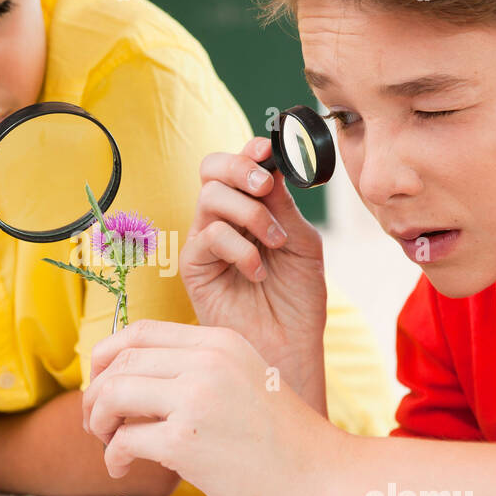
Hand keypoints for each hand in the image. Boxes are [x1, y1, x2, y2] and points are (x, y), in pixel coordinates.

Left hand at [82, 319, 335, 495]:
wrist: (321, 479)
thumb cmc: (283, 441)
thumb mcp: (244, 380)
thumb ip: (195, 371)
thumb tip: (129, 382)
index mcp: (220, 340)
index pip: (140, 332)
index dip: (107, 357)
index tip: (102, 384)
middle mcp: (206, 360)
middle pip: (119, 362)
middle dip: (97, 393)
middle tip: (99, 423)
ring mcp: (195, 398)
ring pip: (112, 394)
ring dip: (98, 421)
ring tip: (108, 443)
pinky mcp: (185, 440)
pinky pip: (123, 440)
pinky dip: (113, 456)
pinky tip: (122, 467)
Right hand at [181, 137, 328, 409]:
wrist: (289, 348)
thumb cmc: (298, 301)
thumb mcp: (302, 244)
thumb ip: (284, 207)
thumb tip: (269, 168)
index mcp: (250, 210)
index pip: (237, 165)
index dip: (248, 150)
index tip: (268, 148)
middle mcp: (223, 221)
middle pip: (211, 169)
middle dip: (240, 169)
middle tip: (265, 188)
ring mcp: (205, 244)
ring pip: (210, 197)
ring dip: (250, 214)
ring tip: (274, 244)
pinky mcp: (194, 268)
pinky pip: (208, 236)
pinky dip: (240, 248)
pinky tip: (257, 272)